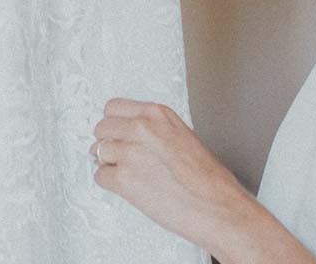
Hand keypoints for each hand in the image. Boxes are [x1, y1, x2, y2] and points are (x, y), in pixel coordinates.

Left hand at [92, 98, 251, 252]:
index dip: (113, 124)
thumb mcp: (183, 136)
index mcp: (158, 114)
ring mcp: (130, 151)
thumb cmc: (208, 179)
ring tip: (129, 176)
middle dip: (107, 143)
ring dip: (108, 164)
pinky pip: (100, 176)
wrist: (217, 207)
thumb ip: (155, 130)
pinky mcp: (123, 178)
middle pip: (102, 128)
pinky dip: (109, 184)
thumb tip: (130, 136)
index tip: (116, 135)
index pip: (113, 107)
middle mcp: (141, 127)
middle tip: (119, 158)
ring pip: (98, 151)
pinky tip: (129, 189)